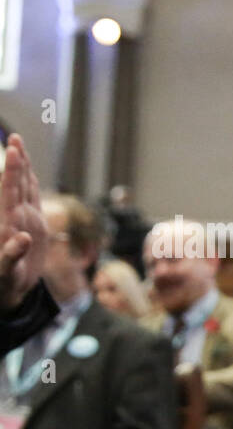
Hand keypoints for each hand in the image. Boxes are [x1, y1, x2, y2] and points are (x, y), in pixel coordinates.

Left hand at [0, 135, 47, 311]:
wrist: (8, 290)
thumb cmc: (3, 282)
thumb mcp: (5, 272)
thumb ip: (11, 255)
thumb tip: (22, 238)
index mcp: (6, 224)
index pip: (8, 192)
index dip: (11, 171)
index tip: (13, 151)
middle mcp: (14, 217)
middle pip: (14, 184)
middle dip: (15, 162)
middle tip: (14, 138)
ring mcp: (23, 220)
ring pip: (22, 188)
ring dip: (22, 168)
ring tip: (18, 146)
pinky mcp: (33, 226)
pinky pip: (32, 200)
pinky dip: (31, 184)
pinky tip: (29, 172)